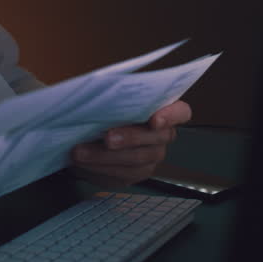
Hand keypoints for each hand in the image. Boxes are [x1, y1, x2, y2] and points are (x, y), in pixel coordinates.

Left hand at [69, 100, 191, 187]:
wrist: (88, 135)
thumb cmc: (103, 110)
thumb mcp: (106, 97)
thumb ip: (111, 94)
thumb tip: (98, 87)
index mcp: (162, 109)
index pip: (181, 112)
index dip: (171, 116)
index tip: (155, 120)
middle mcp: (162, 135)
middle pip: (157, 138)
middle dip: (130, 138)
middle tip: (107, 138)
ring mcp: (151, 156)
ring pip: (136, 159)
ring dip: (106, 156)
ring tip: (81, 151)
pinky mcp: (135, 173)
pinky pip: (123, 174)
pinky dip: (100, 167)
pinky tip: (83, 162)